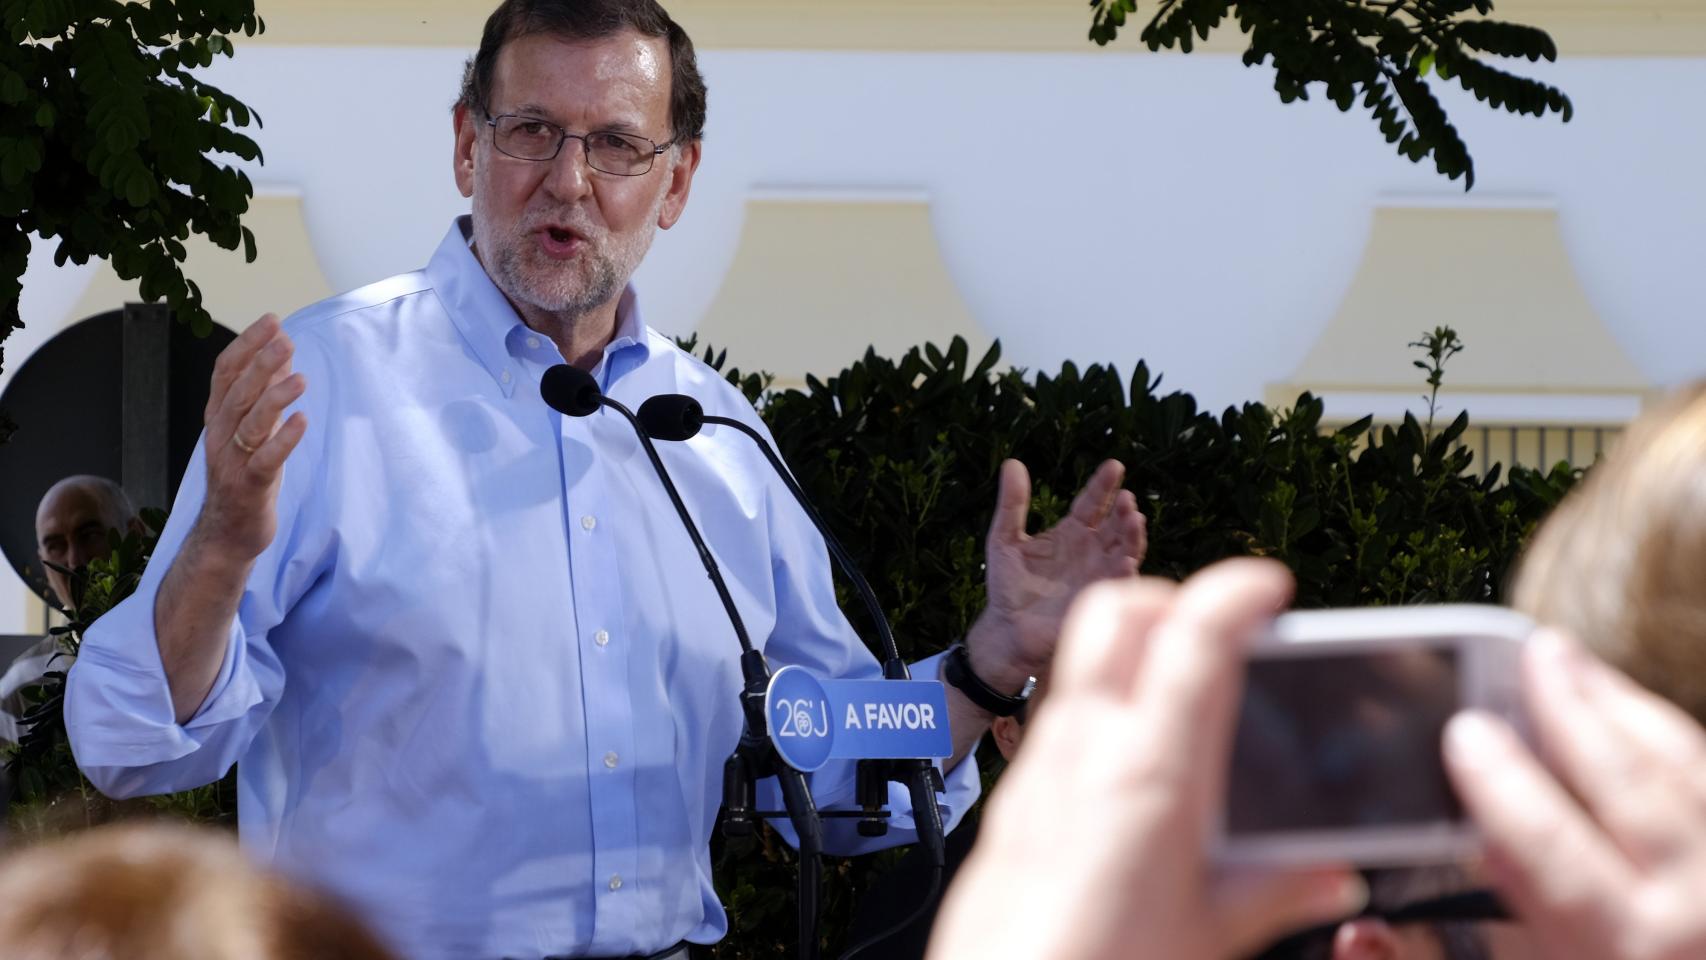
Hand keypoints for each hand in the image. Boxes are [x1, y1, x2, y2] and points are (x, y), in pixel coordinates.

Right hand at [196, 313, 307, 560]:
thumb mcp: (253, 429)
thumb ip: (264, 392)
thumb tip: (281, 353)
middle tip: (285, 339)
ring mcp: (231, 461)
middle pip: (237, 392)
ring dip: (274, 398)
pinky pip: (265, 460)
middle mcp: (220, 434)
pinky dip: (283, 440)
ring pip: (249, 424)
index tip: (272, 321)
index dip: (247, 345)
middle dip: (260, 363)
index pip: (225, 372)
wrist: (226, 533)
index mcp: (219, 417)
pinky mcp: (249, 486)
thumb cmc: (244, 475)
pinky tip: (302, 420)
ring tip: (299, 378)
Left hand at [929, 561, 1364, 959]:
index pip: (1192, 636)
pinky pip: (1054, 719)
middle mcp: (1084, 749)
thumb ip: (1277, 892)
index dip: (1236, 591)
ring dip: (1132, 652)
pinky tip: (1131, 759)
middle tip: (1219, 632)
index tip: (1267, 586)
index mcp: (1149, 772)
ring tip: (1184, 691)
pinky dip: (1099, 708)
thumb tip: (1333, 875)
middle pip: (1116, 612)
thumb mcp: (1209, 936)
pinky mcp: (1010, 798)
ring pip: (1080, 662)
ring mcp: (1038, 766)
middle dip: (1172, 599)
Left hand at [968, 459, 1146, 690]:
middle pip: (1115, 524)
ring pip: (1125, 549)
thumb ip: (1012, 504)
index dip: (1103, 485)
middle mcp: (1092, 550)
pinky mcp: (1099, 599)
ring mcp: (1099, 574)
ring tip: (1133, 518)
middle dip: (1123, 509)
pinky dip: (1125, 571)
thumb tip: (1011, 463)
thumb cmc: (1008, 585)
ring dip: (1132, 535)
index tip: (1114, 466)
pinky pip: (1118, 584)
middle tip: (1125, 497)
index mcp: (1072, 532)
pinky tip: (1126, 560)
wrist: (1008, 629)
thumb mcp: (1004, 539)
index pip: (1092, 503)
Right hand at [1445, 633, 1705, 959]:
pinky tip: (1638, 721)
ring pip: (1689, 772)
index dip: (1502, 785)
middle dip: (1574, 711)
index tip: (1463, 731)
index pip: (1549, 848)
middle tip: (1533, 651)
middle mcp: (1695, 915)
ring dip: (1627, 709)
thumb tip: (1387, 912)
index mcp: (1621, 950)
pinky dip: (1676, 744)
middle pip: (1632, 788)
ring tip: (1576, 664)